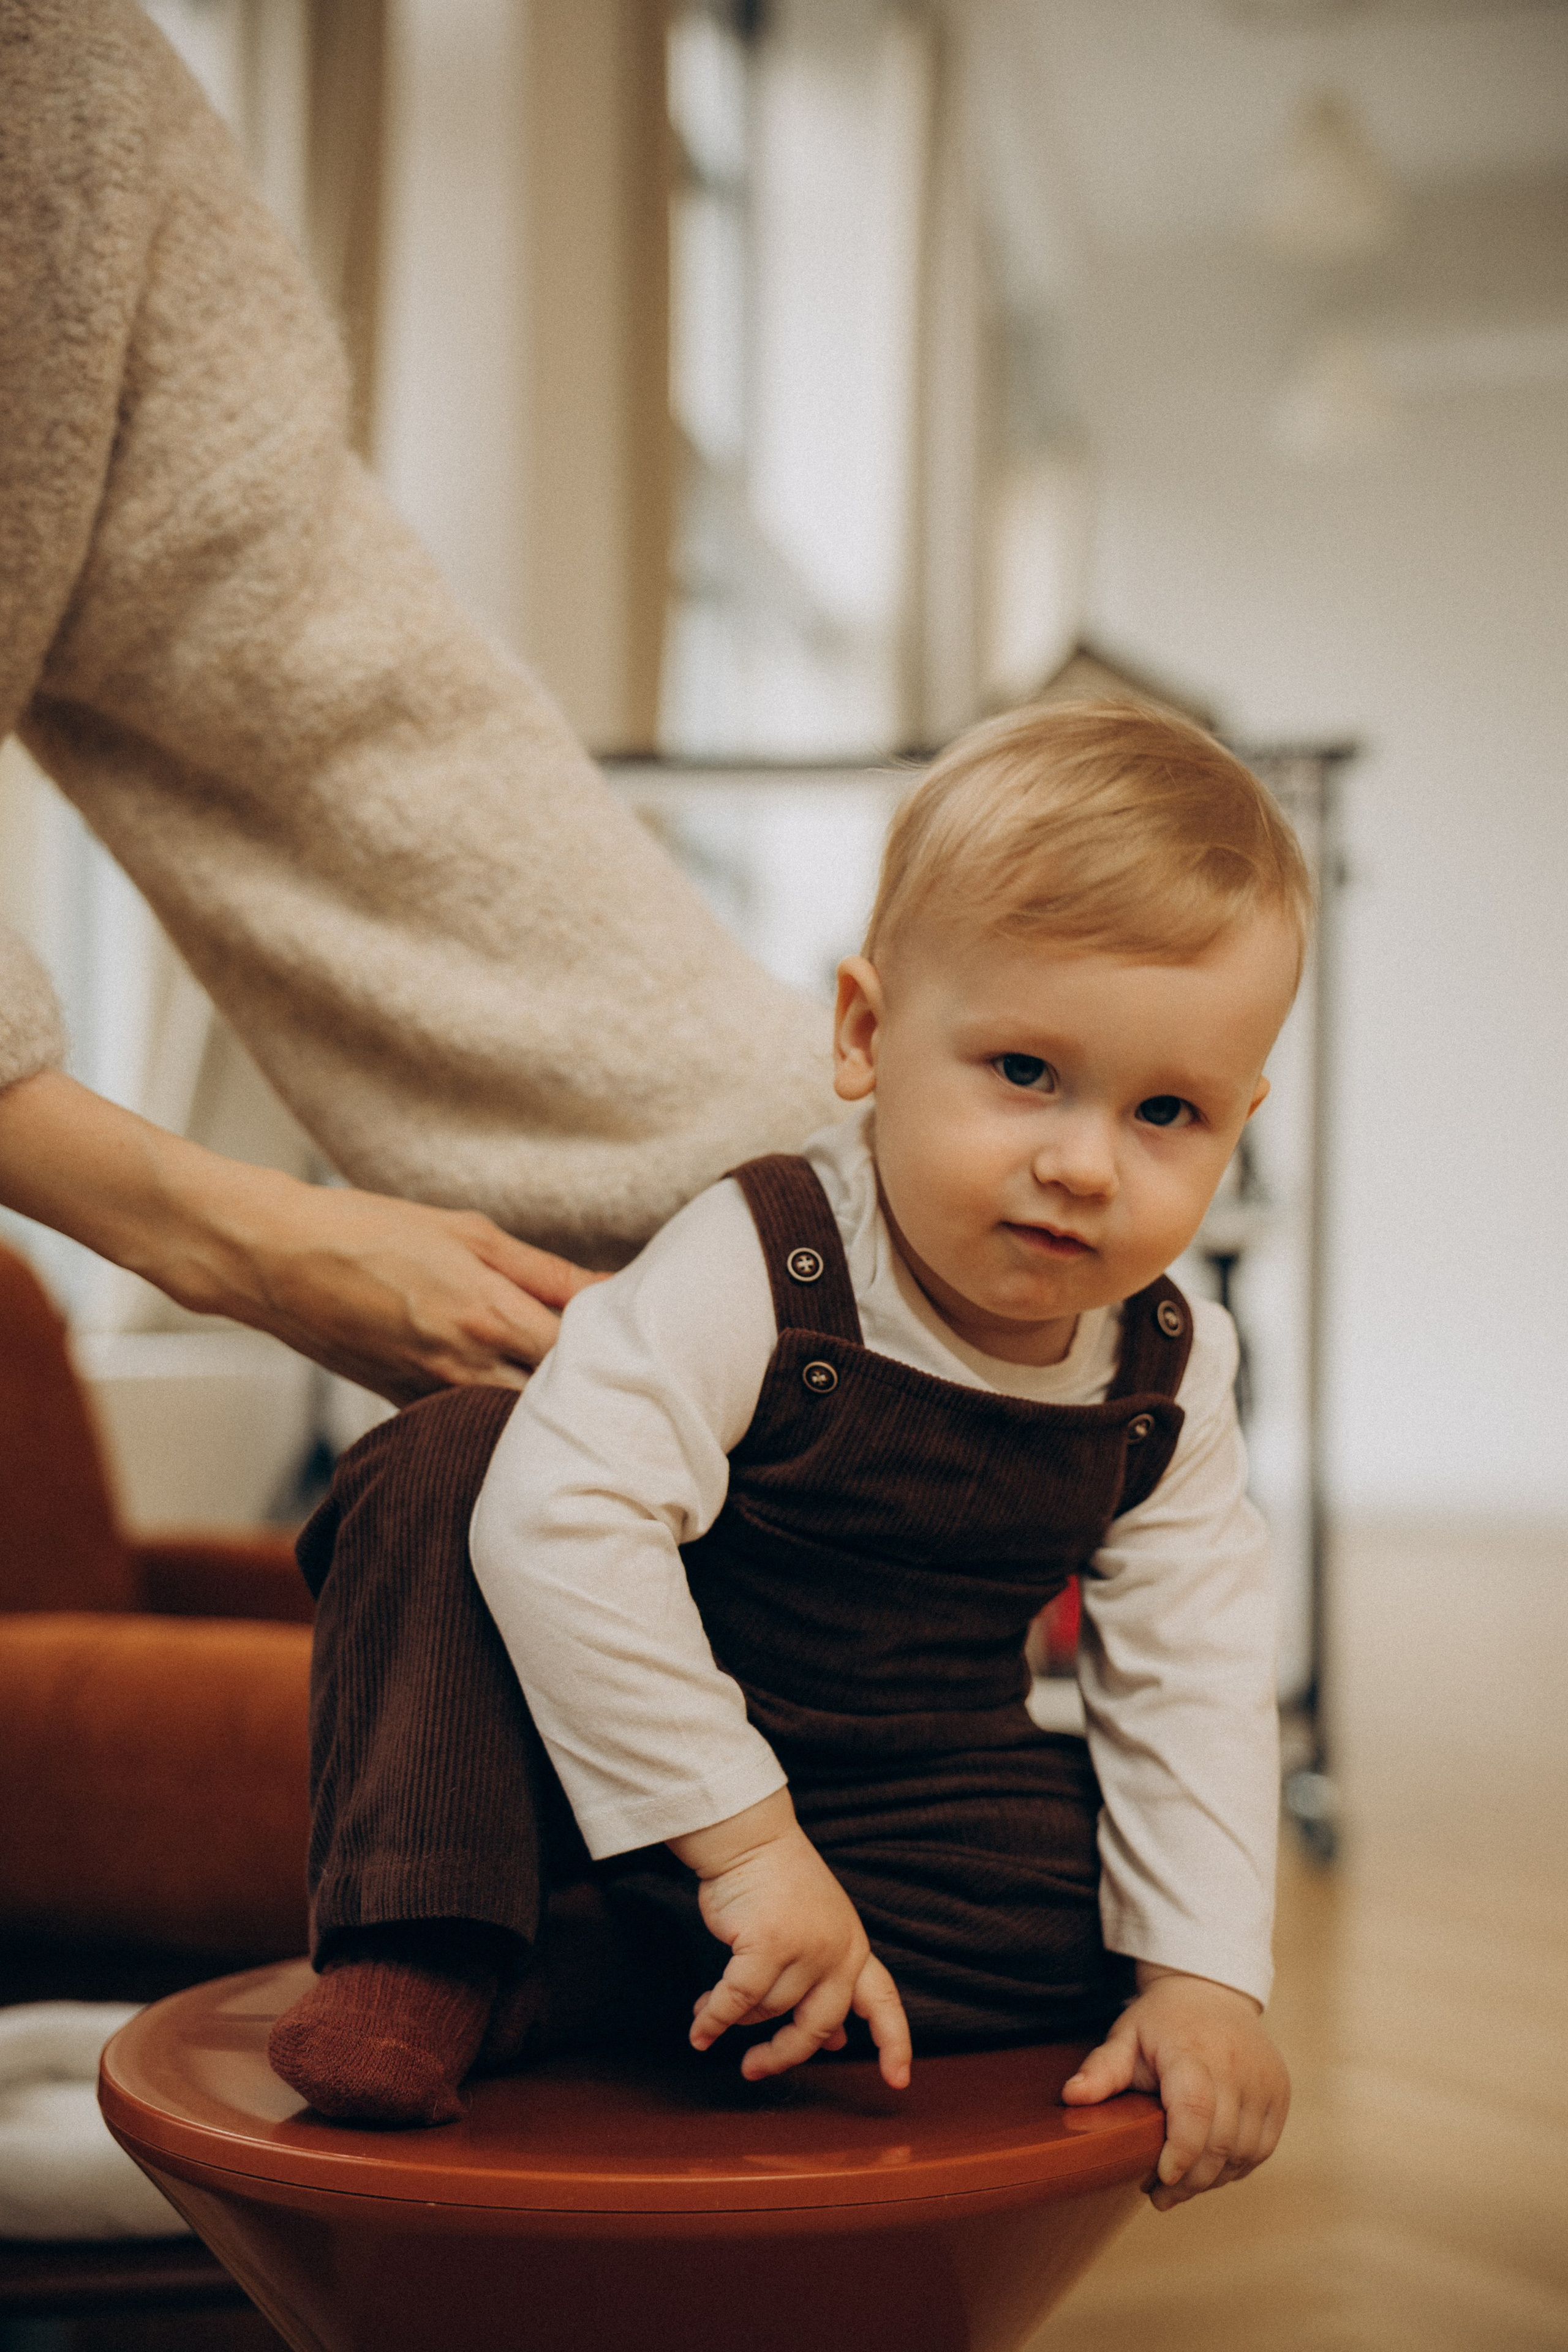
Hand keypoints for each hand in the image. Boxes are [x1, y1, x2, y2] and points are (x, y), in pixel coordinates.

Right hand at [229, 1184, 601, 1402]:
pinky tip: (507, 1400)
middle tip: (615, 1378)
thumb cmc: (371, 1231)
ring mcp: (431, 1394)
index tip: (636, 1341)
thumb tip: (613, 1288)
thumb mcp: (468, 1232)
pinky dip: (493, 1422)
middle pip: (555, 1407)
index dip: (618, 1354)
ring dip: (546, 1416)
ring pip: (513, 1428)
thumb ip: (545, 1270)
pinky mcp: (403, 1407)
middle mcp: (465, 1365)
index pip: (582, 1356)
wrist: (276, 1259)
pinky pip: (465, 1428)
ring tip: (569, 1394)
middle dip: (589, 1397)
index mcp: (490, 1313)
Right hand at [668, 1791, 910, 2089]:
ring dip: (735, 2018)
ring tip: (710, 2009)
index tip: (898, 2082)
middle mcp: (838, 1951)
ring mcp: (806, 1949)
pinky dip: (715, 2019)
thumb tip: (836, 2041)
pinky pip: (738, 1999)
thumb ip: (827, 1983)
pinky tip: (699, 2030)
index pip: (883, 2003)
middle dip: (782, 2054)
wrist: (751, 1837)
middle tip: (754, 2069)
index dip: (894, 2044)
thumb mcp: (818, 1934)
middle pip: (816, 2027)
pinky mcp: (768, 1945)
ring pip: (767, 2009)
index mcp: (854, 1947)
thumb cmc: (779, 1884)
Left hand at [1061, 1964, 1288, 2209]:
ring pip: (1243, 2154)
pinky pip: (1262, 2149)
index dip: (1180, 2153)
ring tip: (1180, 2184)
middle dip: (1188, 2181)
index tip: (1160, 2178)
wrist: (1212, 1991)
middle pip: (1219, 2143)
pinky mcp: (1280, 2095)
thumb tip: (1070, 2097)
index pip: (1195, 2110)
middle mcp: (1237, 2067)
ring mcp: (1265, 2082)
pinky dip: (1235, 2167)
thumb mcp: (1127, 2034)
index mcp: (1194, 2051)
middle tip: (1158, 2195)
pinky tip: (1209, 2169)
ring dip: (1211, 2179)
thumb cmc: (1163, 2019)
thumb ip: (1102, 2069)